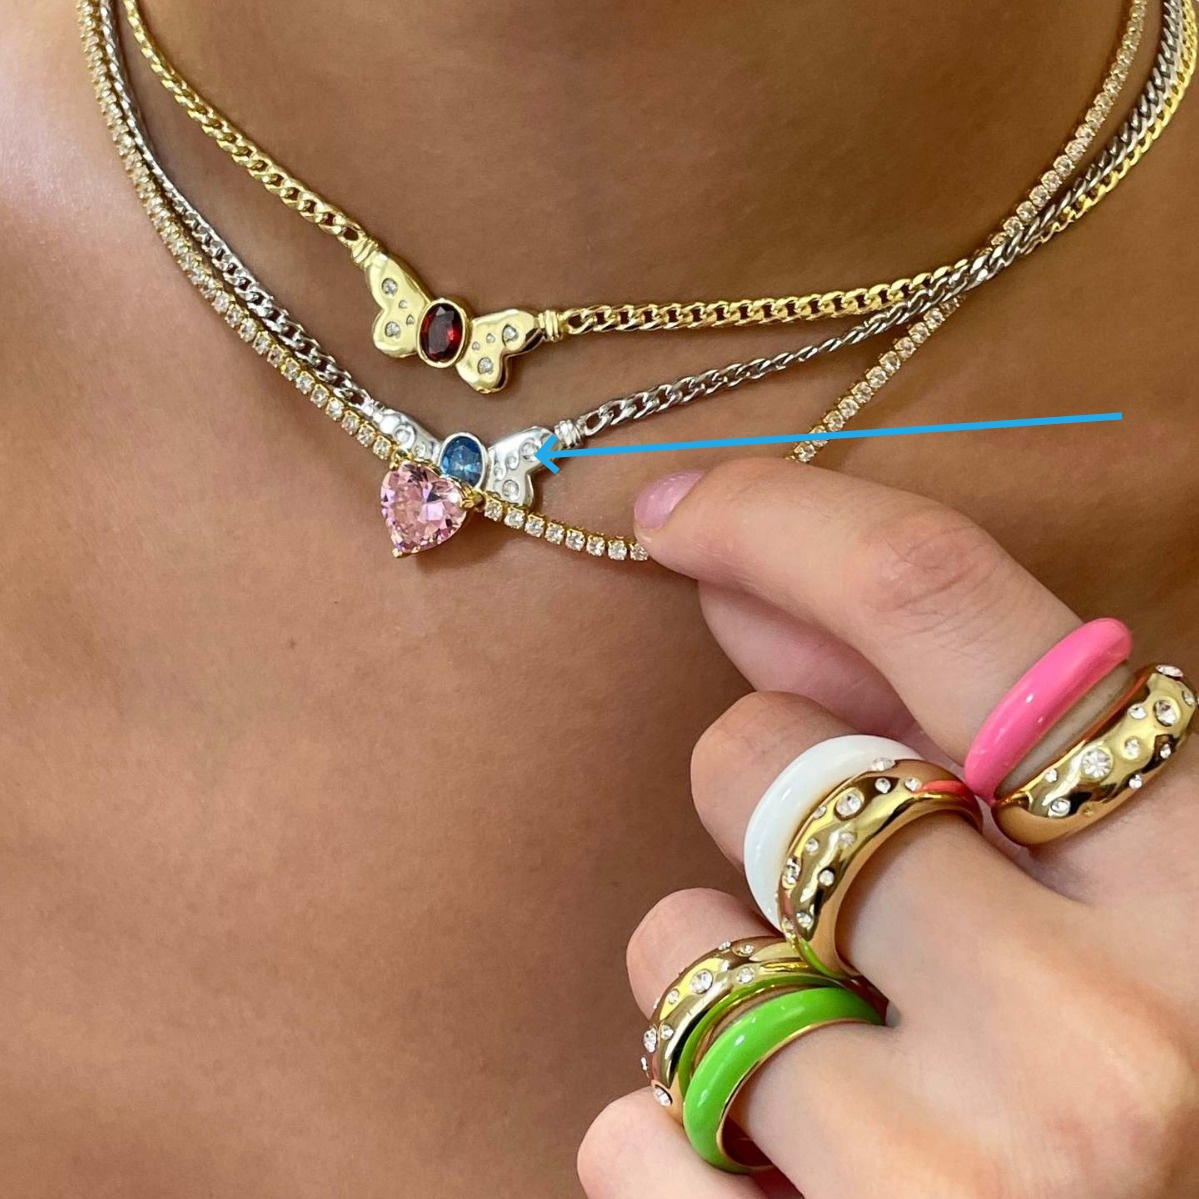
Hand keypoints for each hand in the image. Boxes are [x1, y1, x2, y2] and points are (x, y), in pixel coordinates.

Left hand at [578, 460, 1198, 1198]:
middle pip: (766, 758)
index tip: (680, 511)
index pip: (941, 602)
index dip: (785, 521)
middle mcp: (1107, 1031)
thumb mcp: (1110, 897)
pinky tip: (781, 1178)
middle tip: (836, 892)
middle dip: (758, 794)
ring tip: (831, 1067)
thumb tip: (747, 584)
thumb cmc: (1139, 1099)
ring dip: (711, 974)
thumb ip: (947, 730)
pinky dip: (667, 1132)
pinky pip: (628, 1130)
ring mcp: (970, 1182)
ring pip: (678, 945)